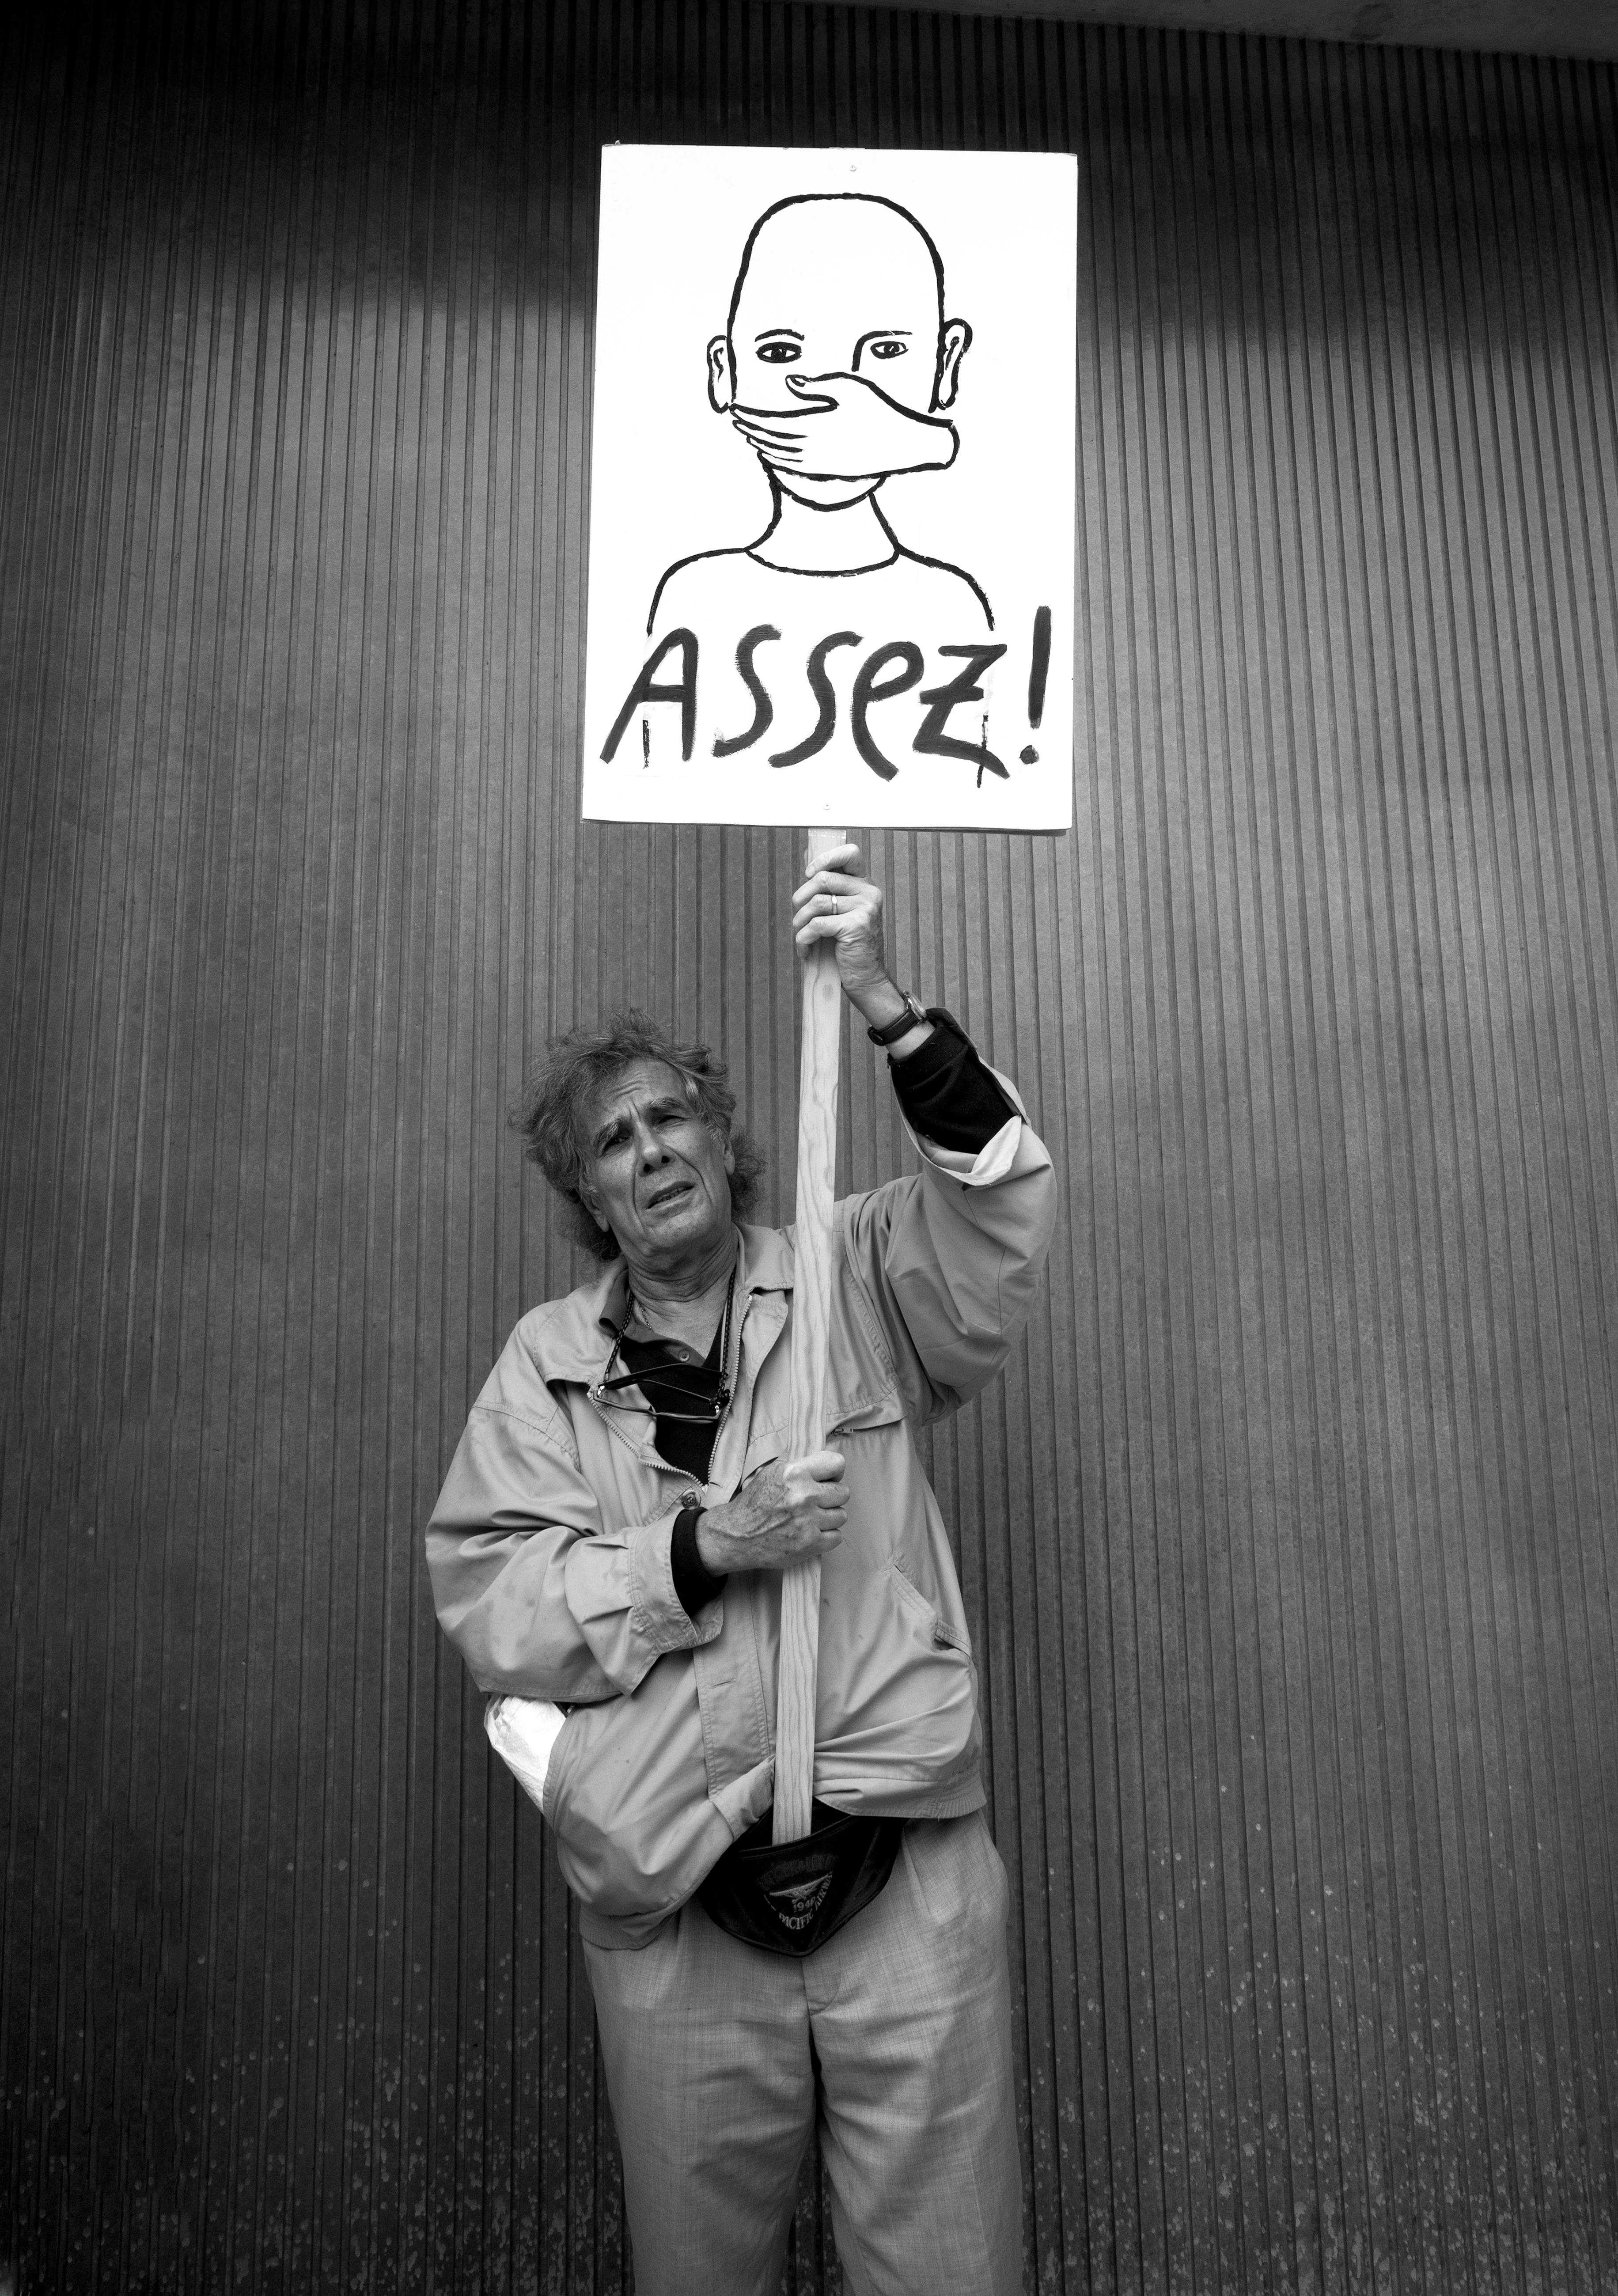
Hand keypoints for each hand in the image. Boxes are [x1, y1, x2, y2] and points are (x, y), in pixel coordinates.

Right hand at [694, 1452, 847, 1575]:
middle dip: (832, 1497)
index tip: (827, 1480)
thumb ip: (800, 1468)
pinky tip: (812, 1533)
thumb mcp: (772, 1473)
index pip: (837, 1463)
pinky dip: (827, 1536)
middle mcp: (803, 1495)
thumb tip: (828, 1469)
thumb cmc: (755, 1503)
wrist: (737, 1536)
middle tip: (817, 1502)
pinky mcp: (810, 1543)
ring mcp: (808, 1521)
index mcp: (794, 1473)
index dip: (834, 1473)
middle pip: (843, 1492)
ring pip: (841, 1515)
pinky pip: (837, 1537)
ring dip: (829, 1518)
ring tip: (812, 1519)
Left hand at [730, 371, 957, 481]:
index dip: (751, 417)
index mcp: (817, 425)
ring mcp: (821, 463)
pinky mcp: (829, 470)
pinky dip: (776, 460)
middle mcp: (815, 449)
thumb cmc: (881, 409)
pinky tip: (770, 454)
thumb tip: (789, 382)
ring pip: (780, 457)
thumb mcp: (852, 387)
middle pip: (771, 441)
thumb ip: (818, 384)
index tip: (735, 409)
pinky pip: (793, 468)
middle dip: (750, 430)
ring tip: (747, 435)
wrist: (905, 444)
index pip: (773, 423)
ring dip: (760, 446)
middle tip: (735, 420)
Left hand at [791, 842, 889, 1001]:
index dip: (824, 858)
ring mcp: (865, 909)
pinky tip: (805, 951)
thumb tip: (808, 860)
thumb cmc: (848, 947)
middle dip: (801, 898)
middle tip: (798, 916)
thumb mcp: (841, 913)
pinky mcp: (856, 926)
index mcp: (865, 885)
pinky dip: (803, 939)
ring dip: (800, 922)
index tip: (808, 873)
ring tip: (800, 935)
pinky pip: (816, 925)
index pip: (850, 854)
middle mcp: (869, 892)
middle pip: (823, 879)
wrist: (866, 978)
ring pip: (816, 903)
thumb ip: (830, 890)